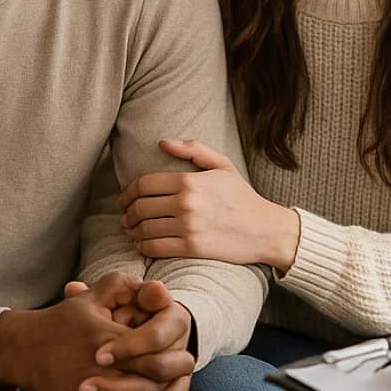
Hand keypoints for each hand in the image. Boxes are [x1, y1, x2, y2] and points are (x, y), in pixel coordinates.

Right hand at [0, 275, 193, 390]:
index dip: (172, 358)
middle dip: (171, 385)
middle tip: (181, 378)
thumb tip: (162, 291)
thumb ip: (127, 287)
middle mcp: (95, 373)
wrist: (22, 349)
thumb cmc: (65, 320)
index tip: (182, 353)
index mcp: (105, 341)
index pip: (153, 358)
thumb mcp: (94, 296)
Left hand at [120, 138, 300, 269]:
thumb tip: (162, 142)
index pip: (144, 185)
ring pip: (144, 229)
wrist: (264, 230)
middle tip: (127, 216)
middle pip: (140, 207)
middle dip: (128, 212)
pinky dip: (142, 246)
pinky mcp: (191, 248)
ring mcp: (188, 227)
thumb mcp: (223, 165)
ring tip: (133, 231)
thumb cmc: (242, 197)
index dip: (128, 192)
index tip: (126, 198)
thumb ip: (193, 150)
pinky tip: (143, 244)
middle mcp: (186, 203)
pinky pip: (154, 248)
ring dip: (133, 231)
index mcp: (189, 181)